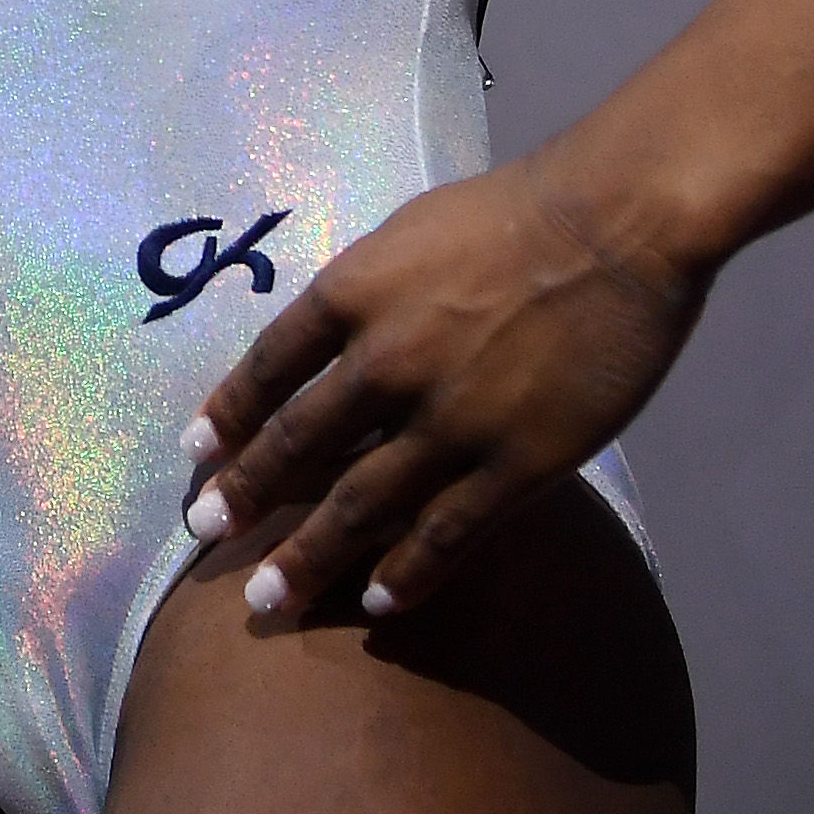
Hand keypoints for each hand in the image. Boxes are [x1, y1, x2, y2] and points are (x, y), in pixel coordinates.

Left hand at [175, 155, 705, 624]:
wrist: (616, 223)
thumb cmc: (512, 213)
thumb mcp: (406, 234)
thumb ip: (364, 294)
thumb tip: (332, 344)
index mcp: (350, 295)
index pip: (267, 369)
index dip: (227, 417)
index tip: (197, 458)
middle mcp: (383, 365)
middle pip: (296, 447)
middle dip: (246, 499)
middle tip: (206, 538)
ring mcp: (448, 422)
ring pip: (361, 507)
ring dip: (309, 558)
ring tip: (269, 601)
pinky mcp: (516, 465)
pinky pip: (447, 534)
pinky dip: (406, 574)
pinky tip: (378, 601)